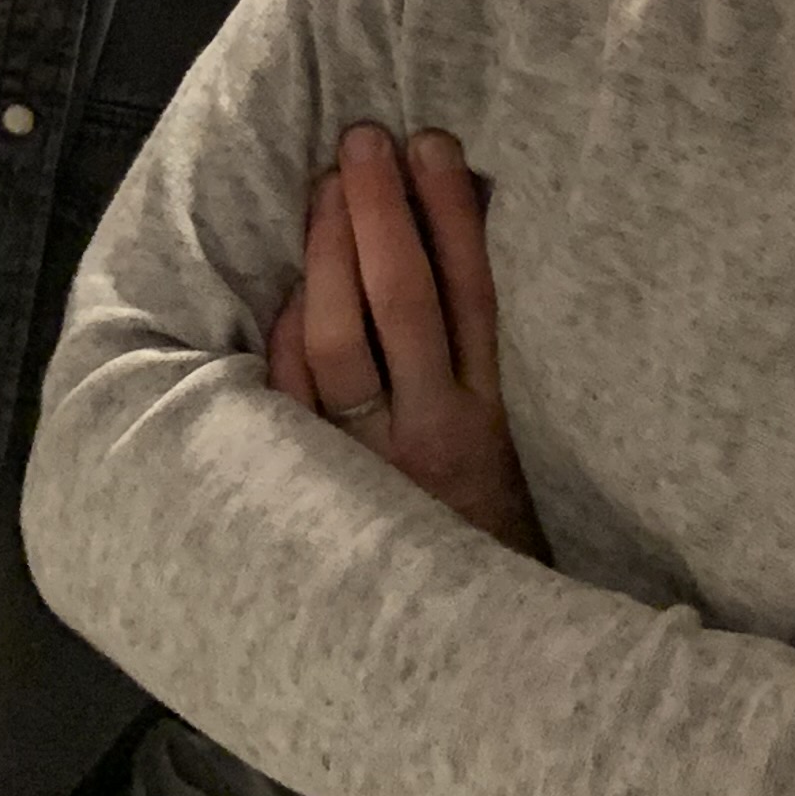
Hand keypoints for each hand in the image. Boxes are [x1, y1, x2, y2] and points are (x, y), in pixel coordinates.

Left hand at [265, 123, 541, 556]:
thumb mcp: (506, 442)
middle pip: (402, 300)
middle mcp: (431, 431)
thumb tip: (459, 226)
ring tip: (328, 184)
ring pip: (339, 338)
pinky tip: (290, 283)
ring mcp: (369, 458)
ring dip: (328, 252)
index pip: (471, 293)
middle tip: (366, 140)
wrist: (470, 656)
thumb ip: (475, 350)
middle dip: (381, 211)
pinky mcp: (318, 480)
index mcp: (490, 418)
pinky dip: (288, 332)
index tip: (435, 146)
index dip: (451, 214)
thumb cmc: (483, 531)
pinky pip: (291, 395)